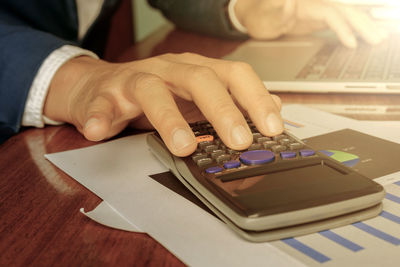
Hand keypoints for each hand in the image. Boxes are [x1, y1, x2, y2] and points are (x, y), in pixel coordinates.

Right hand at [44, 53, 282, 155]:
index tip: (273, 127)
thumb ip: (230, 104)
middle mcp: (169, 70)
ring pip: (152, 90)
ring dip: (169, 119)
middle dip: (222, 110)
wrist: (100, 85)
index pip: (233, 75)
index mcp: (195, 70)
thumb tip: (274, 109)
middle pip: (199, 79)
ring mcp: (135, 79)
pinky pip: (101, 104)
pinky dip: (100, 117)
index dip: (255, 99)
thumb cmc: (153, 94)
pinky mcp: (104, 94)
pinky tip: (99, 132)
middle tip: (238, 141)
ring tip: (183, 146)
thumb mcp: (195, 98)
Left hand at [234, 0, 387, 47]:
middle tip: (379, 39)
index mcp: (305, 3)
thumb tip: (287, 1)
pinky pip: (339, 22)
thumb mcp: (263, 13)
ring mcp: (316, 11)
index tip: (351, 43)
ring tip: (379, 37)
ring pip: (345, 16)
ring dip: (362, 25)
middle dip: (362, 25)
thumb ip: (275, 8)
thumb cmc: (257, 14)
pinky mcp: (316, 19)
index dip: (342, 27)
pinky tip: (361, 36)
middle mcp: (314, 4)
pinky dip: (352, 28)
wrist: (253, 14)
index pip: (330, 13)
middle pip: (344, 12)